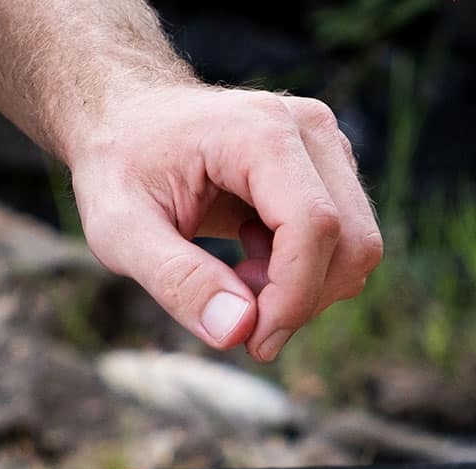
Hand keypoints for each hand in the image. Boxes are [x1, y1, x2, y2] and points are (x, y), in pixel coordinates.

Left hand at [67, 84, 383, 361]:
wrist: (128, 118)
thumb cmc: (119, 167)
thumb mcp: (121, 229)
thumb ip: (177, 280)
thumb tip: (237, 331)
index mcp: (260, 132)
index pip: (314, 226)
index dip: (292, 298)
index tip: (252, 343)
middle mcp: (309, 130)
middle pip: (351, 243)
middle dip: (299, 301)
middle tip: (233, 312)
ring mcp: (328, 147)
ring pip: (356, 250)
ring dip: (300, 290)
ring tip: (235, 277)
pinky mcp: (331, 171)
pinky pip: (345, 246)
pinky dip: (303, 276)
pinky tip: (249, 260)